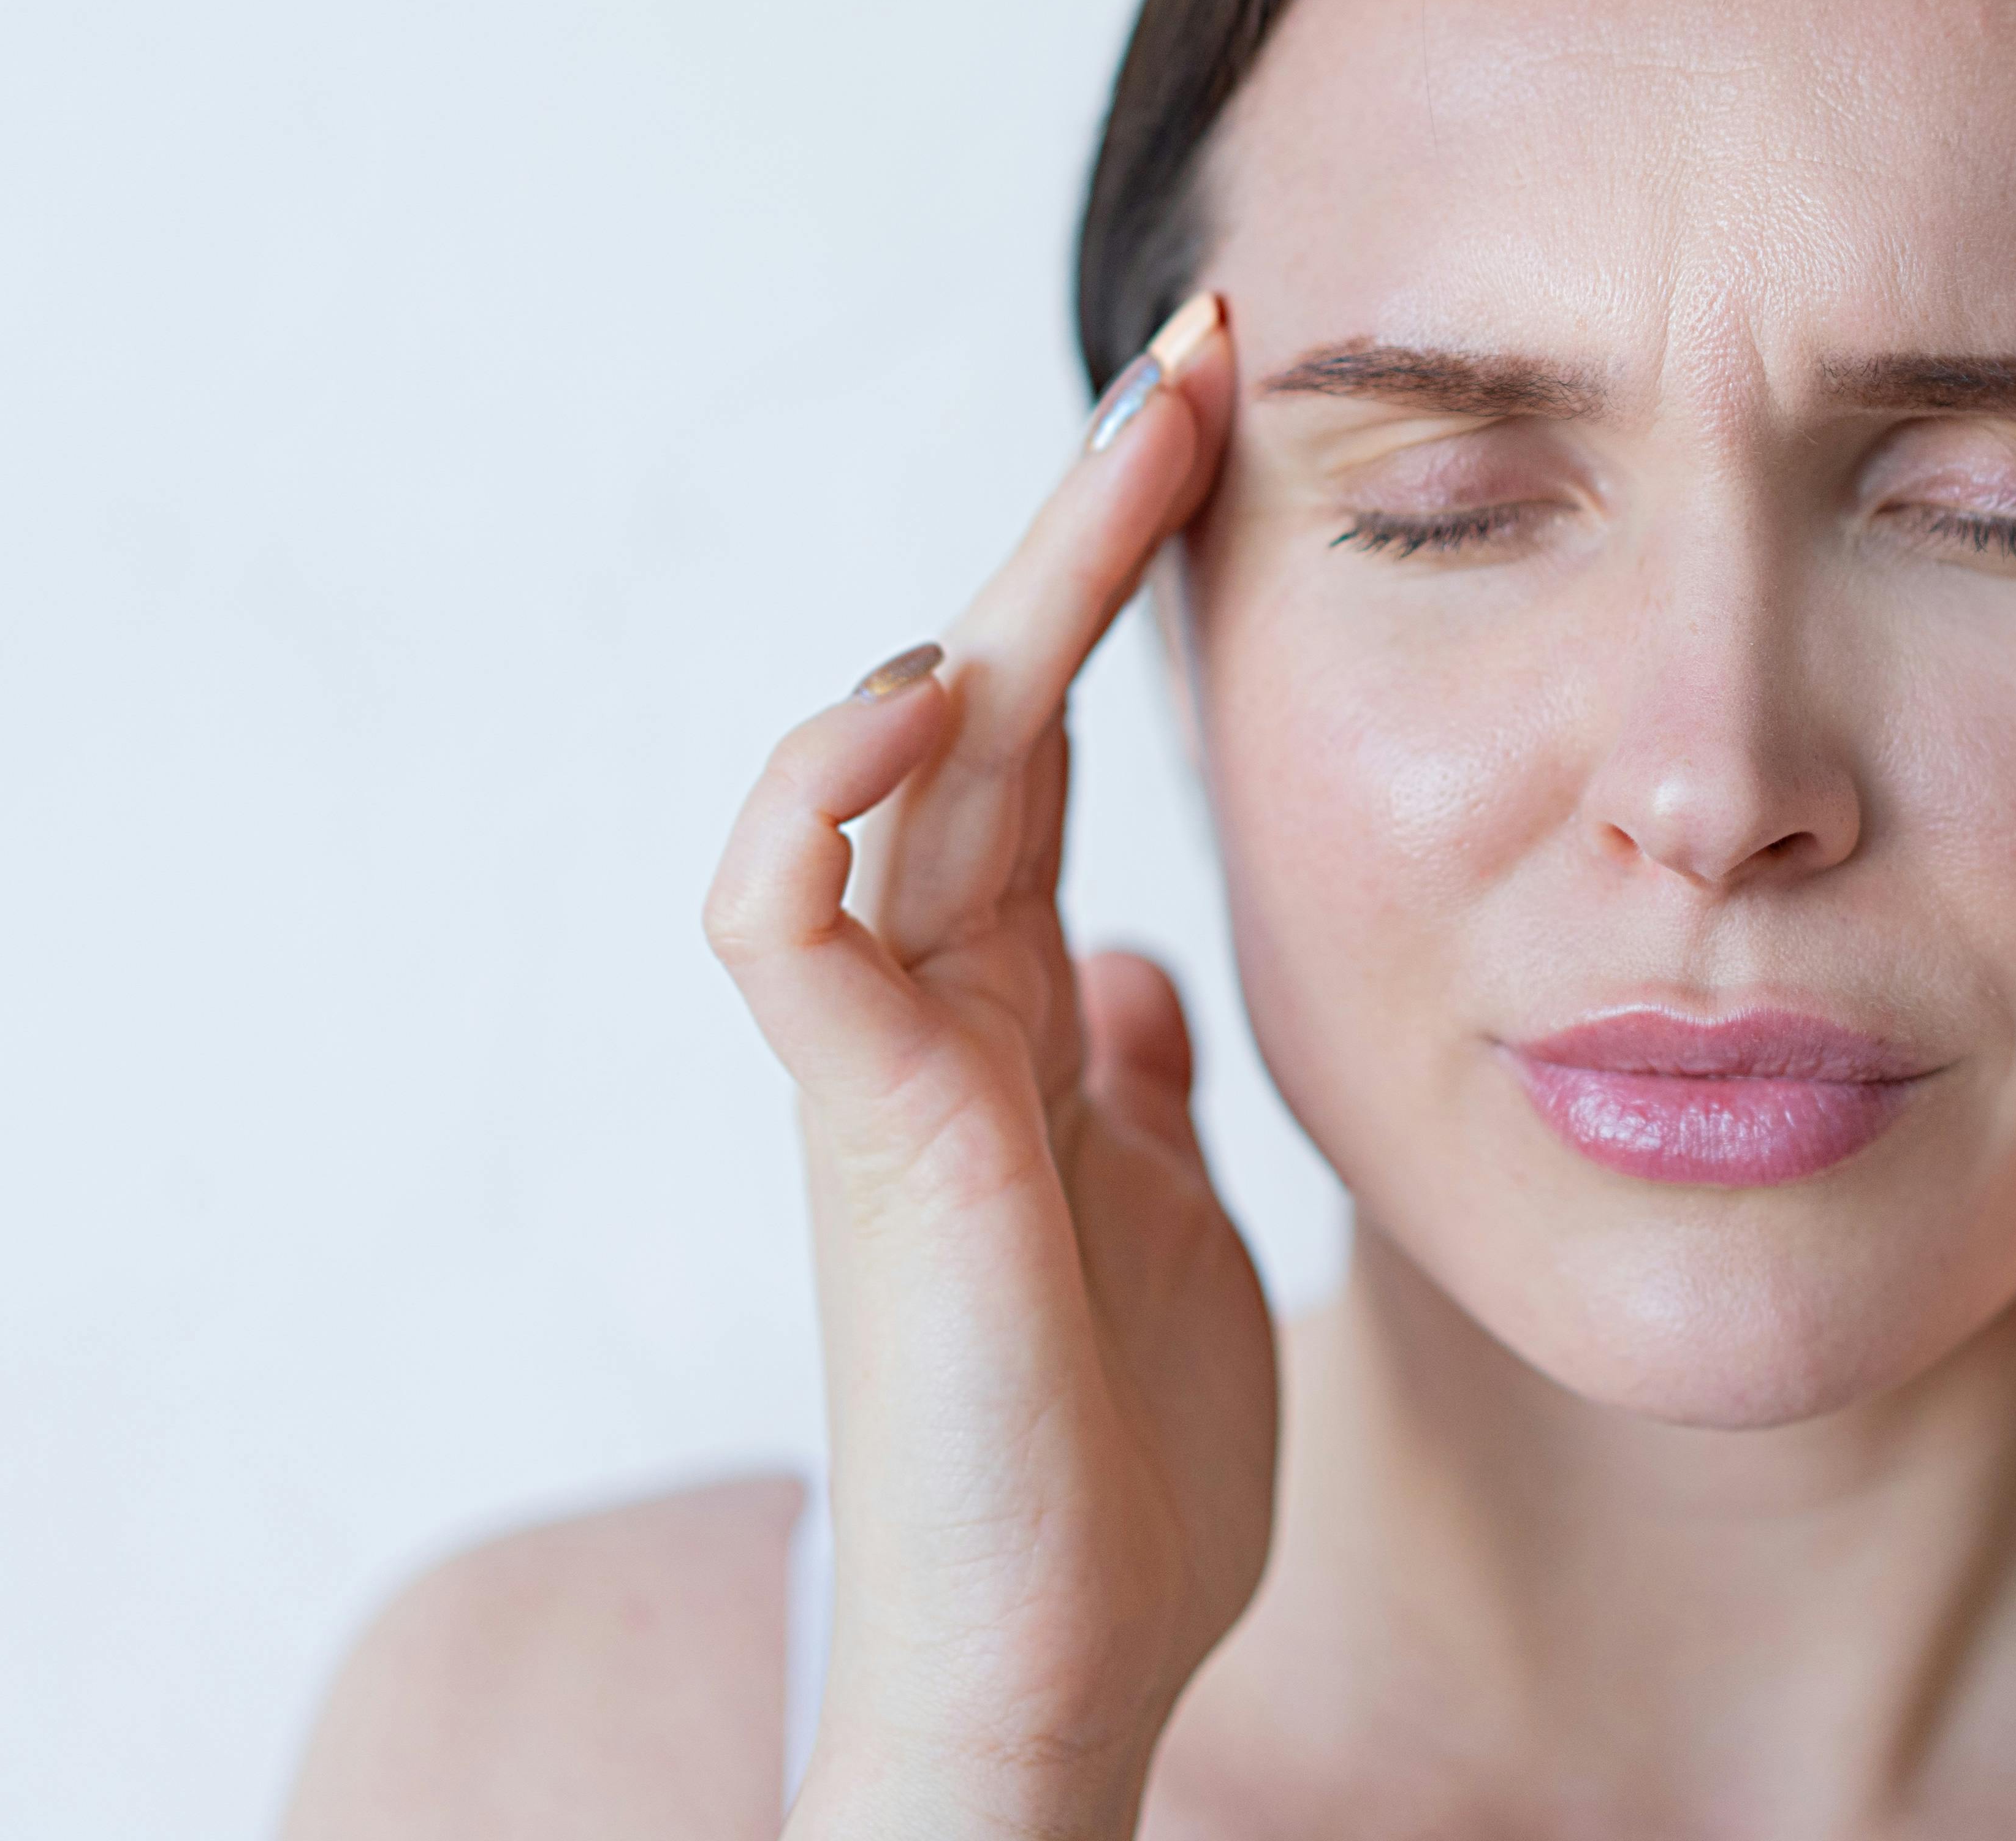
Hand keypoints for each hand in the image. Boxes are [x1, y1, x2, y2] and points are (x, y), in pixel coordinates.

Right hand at [702, 296, 1270, 1840]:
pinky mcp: (864, 1129)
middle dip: (1087, 518)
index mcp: (1021, 1011)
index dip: (1126, 582)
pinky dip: (827, 787)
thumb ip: (1133, 1080)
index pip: (1056, 738)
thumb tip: (1137, 975)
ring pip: (901, 759)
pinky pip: (788, 916)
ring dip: (1006, 588)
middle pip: (992, 699)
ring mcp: (891, 1057)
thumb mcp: (1172, 1216)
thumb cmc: (1110, 1470)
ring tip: (1127, 447)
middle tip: (1196, 348)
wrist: (1057, 1666)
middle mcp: (942, 1002)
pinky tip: (927, 691)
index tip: (1227, 429)